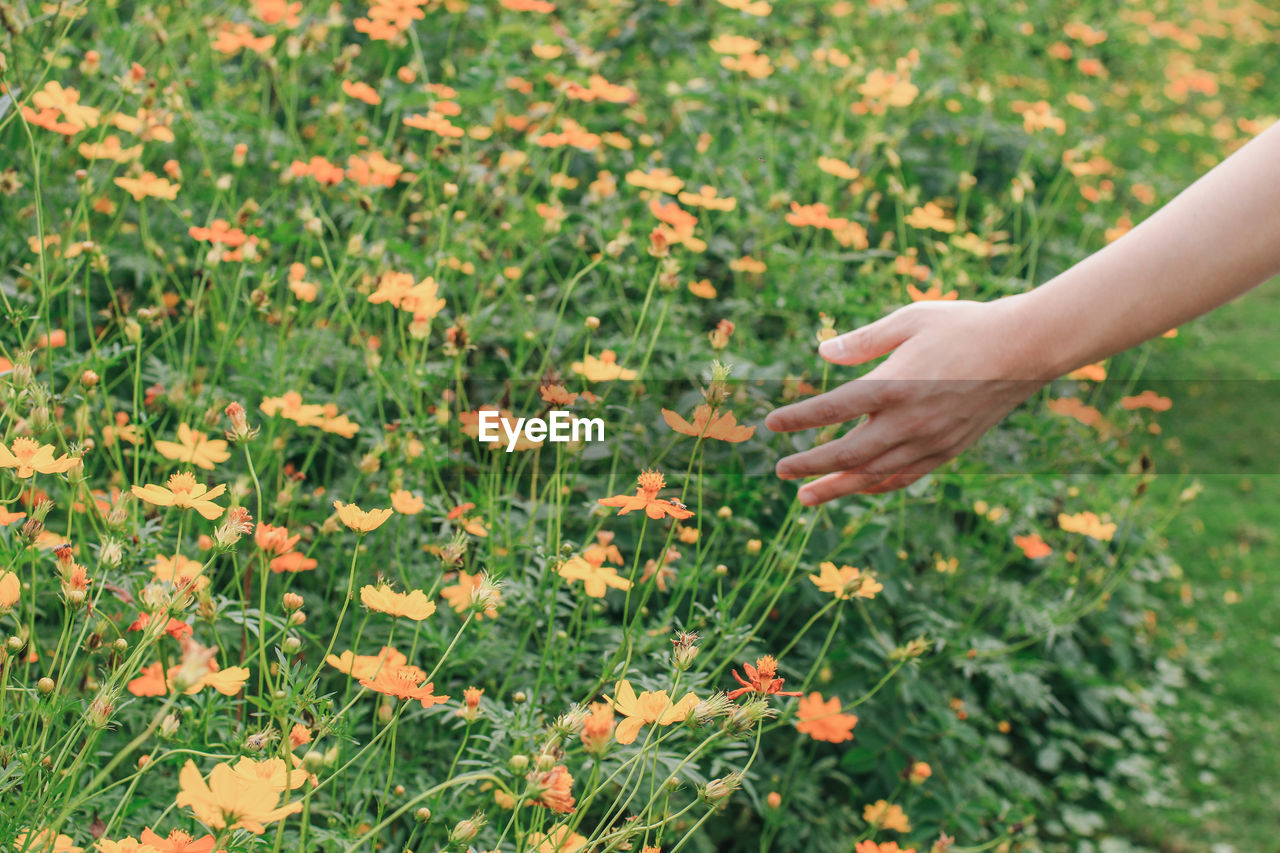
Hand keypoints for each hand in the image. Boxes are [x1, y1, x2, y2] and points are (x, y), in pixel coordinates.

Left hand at [765, 297, 1048, 504]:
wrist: (1025, 348)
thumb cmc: (964, 325)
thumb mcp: (910, 320)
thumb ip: (863, 340)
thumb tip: (821, 352)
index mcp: (894, 382)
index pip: (833, 408)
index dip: (798, 419)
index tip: (772, 425)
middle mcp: (909, 419)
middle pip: (847, 452)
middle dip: (809, 465)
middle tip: (780, 471)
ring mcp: (930, 440)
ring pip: (873, 474)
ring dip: (836, 487)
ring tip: (805, 499)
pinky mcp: (949, 451)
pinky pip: (904, 477)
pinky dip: (876, 486)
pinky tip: (856, 489)